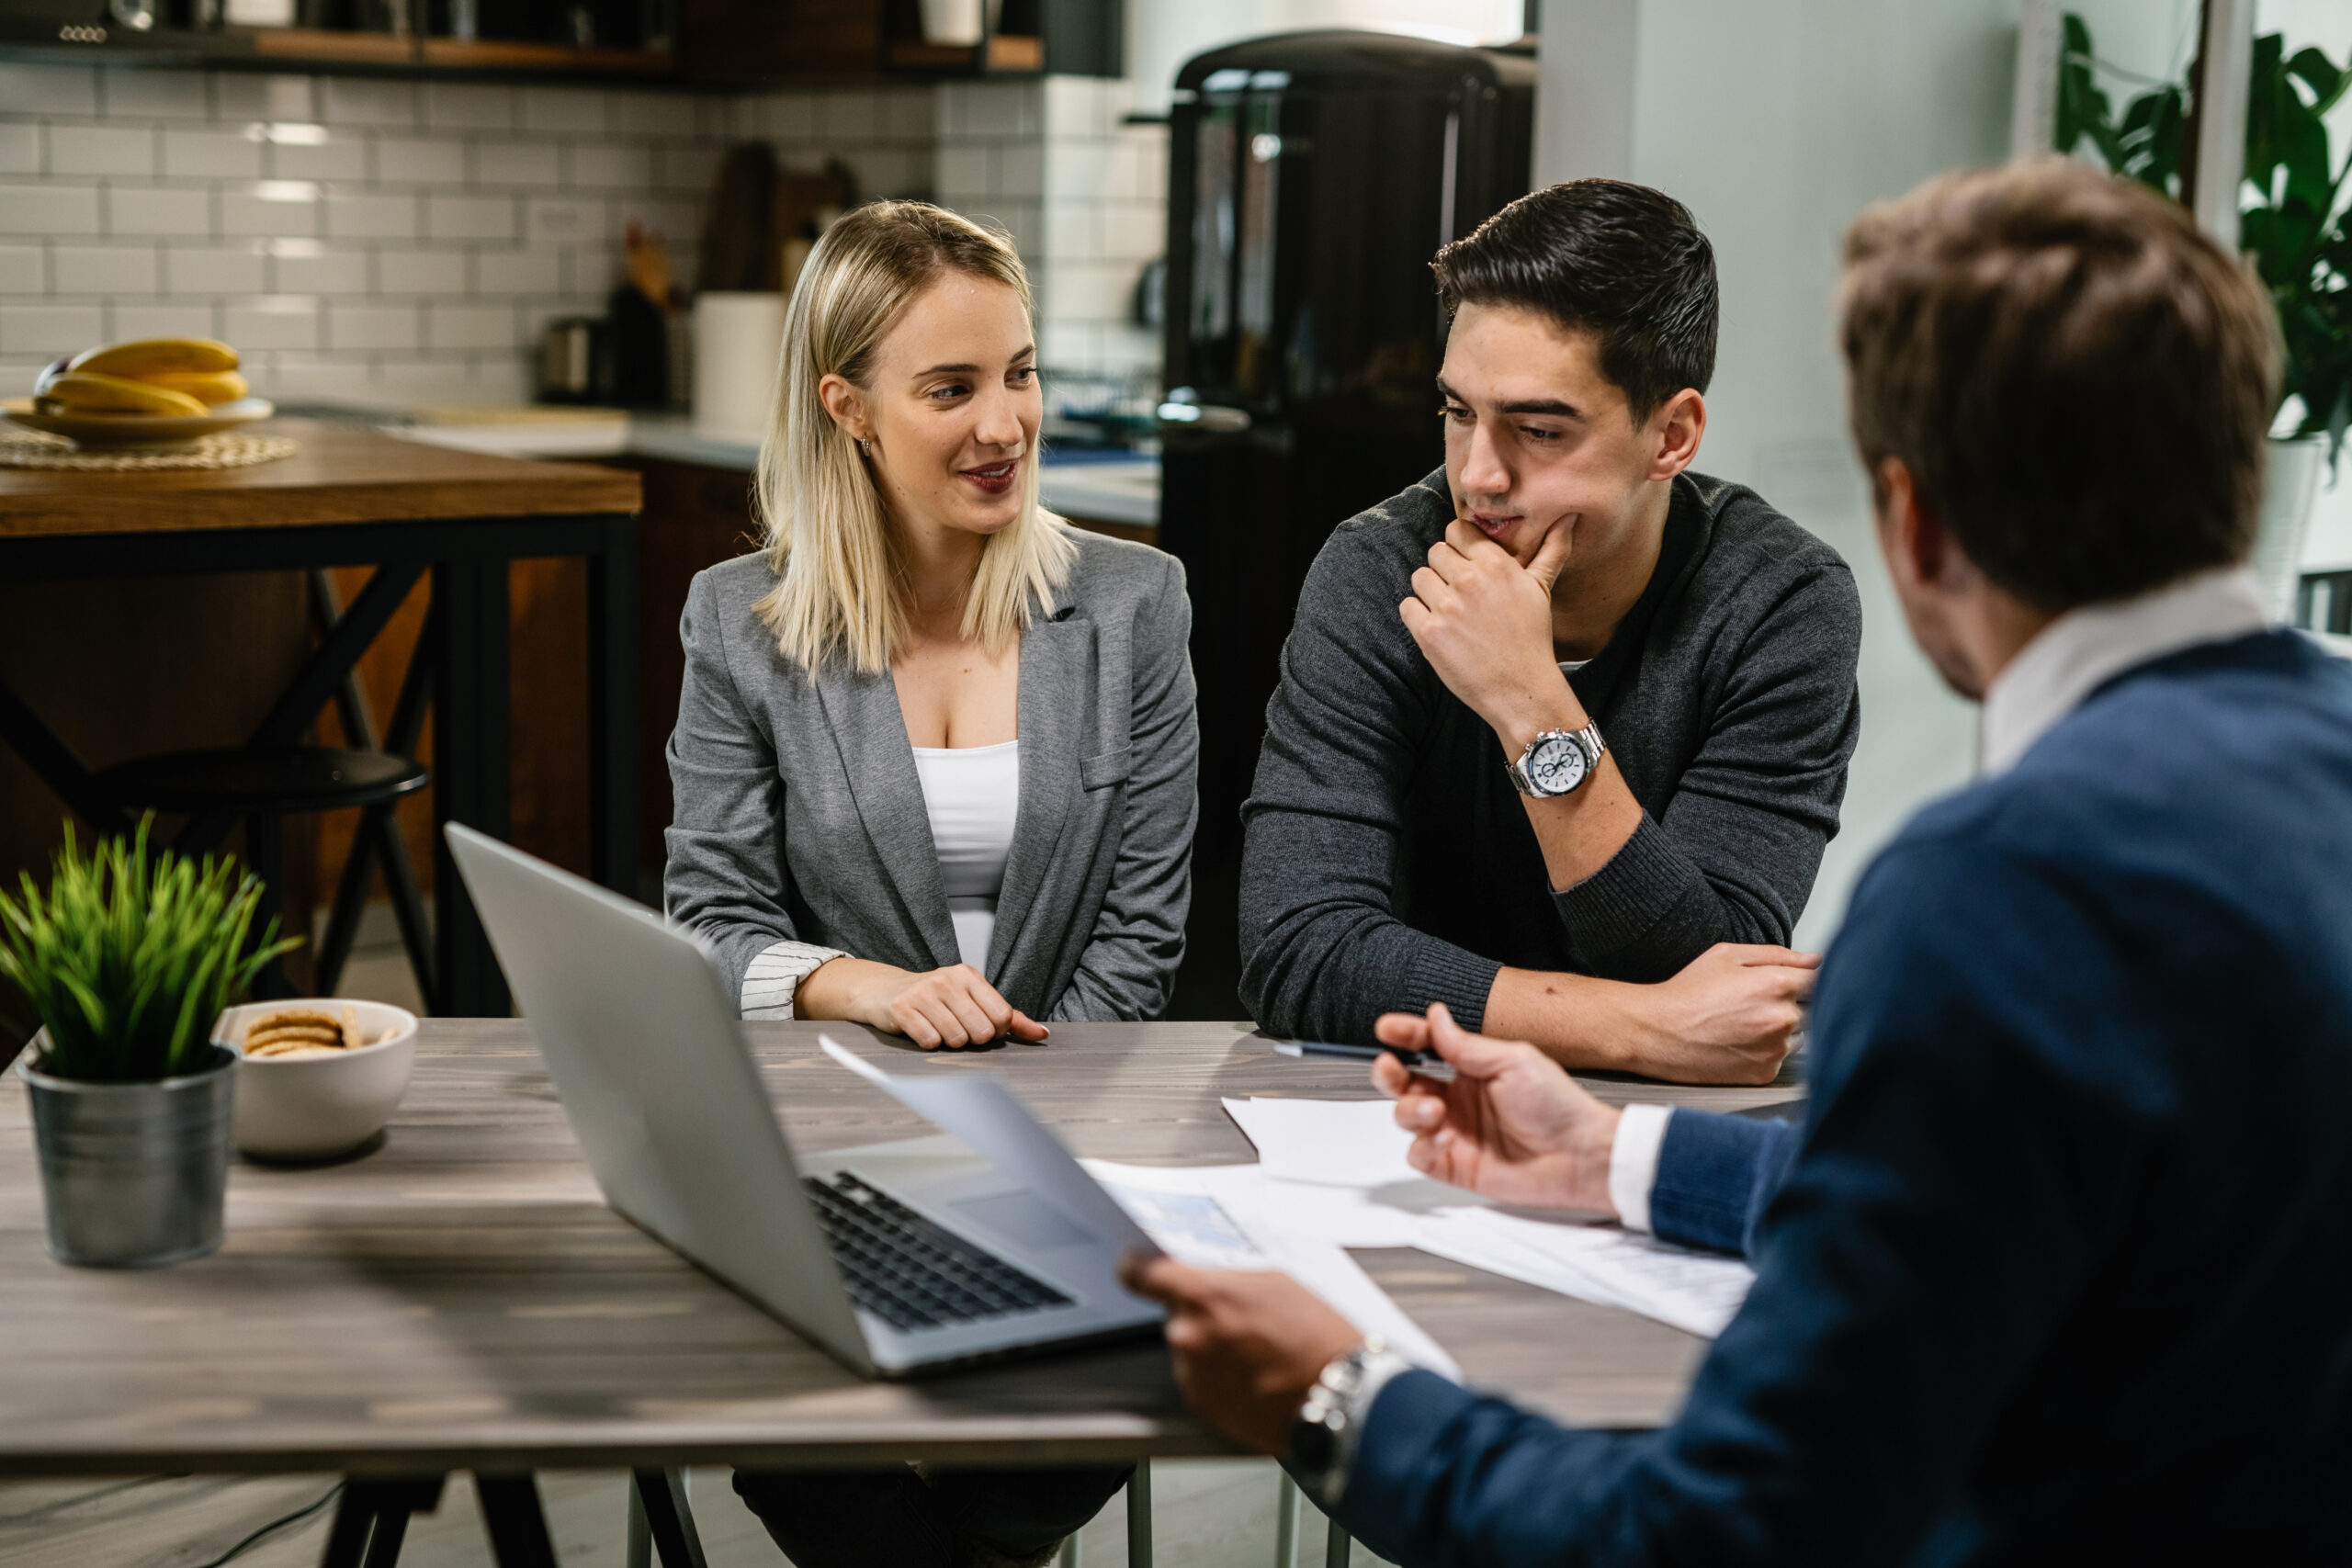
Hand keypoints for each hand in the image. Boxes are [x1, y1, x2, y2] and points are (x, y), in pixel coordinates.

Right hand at [799, 957, 1047, 1048]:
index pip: (1002, 1017)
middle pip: (980, 1032)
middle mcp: (948, 979)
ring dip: (947, 1042)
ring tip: (936, 1027)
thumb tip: (1043, 1035)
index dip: (992, 1032)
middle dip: (969, 1039)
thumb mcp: (972, 1000)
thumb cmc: (933, 999)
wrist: (882, 991)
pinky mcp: (902, 1008)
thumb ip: (1009, 1018)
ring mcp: (924, 992)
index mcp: (969, 975)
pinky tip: (920, 1030)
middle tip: (953, 1027)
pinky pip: (930, 1042)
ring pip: (956, 1040)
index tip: (978, 1025)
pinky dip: (927, 1043)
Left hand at [1118, 1254, 1364, 1455]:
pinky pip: (1200, 1380)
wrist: (1334, 1396)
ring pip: (1189, 1349)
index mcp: (1203, 1295)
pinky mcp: (1201, 1406)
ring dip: (1211, 1348)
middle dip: (1201, 1314)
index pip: (1142, 1274)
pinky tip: (1252, 1375)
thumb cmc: (1315, 1338)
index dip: (1136, 1268)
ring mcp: (1192, 1374)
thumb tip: (1205, 1275)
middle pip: (1176, 1314)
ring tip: (1255, 1353)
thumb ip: (1228, 1278)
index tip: (1135, 1268)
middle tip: (1239, 1321)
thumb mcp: (1275, 1282)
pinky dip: (1218, 1377)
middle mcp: (1188, 1335)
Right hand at [1370, 1002, 1619, 1211]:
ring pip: (1404, 1116)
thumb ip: (1466, 1045)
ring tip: (1433, 1109)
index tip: (1388, 1028)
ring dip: (1409, 1108)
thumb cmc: (1558, 1106)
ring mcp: (1454, 1131)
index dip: (1405, 1035)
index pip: (1427, 1046)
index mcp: (1472, 1069)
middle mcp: (1458, 1098)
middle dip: (1388, 1071)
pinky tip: (1443, 1137)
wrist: (1580, 1156)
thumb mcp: (1513, 1061)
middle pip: (1404, 1081)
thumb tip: (1435, 1016)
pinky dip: (1422, 1145)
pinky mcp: (1454, 1164)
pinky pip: (1418, 1154)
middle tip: (1391, 1068)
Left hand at [1399, 518, 1580, 745]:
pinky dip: (1418, 617)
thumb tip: (1567, 516)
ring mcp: (1447, 606)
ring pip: (1419, 577)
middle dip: (1444, 570)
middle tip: (1460, 594)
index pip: (1457, 530)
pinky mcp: (1429, 632)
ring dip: (1429, 593)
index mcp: (1496, 564)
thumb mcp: (1542, 590)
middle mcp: (1469, 580)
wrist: (1521, 689)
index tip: (1466, 566)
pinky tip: (1439, 629)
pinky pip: (1407, 607)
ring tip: (1450, 612)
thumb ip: (1551, 550)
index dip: (1459, 547)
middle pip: (1435, 552)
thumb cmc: (1531, 638)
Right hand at [1606, 943, 1817, 1084]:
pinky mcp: (1764, 1073)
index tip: (1796, 982)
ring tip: (1743, 1023)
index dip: (1806, 980)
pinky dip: (1765, 1051)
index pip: (1820, 980)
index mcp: (1777, 984)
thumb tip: (1814, 960)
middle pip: (1813, 1009)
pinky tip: (1738, 1042)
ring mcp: (1774, 1049)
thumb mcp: (1726, 955)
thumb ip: (1776, 954)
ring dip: (1781, 1029)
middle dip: (1793, 1004)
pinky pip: (1779, 1058)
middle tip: (1754, 1003)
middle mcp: (1782, 1018)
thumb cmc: (1687, 992)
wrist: (1656, 1032)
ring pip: (1798, 1036)